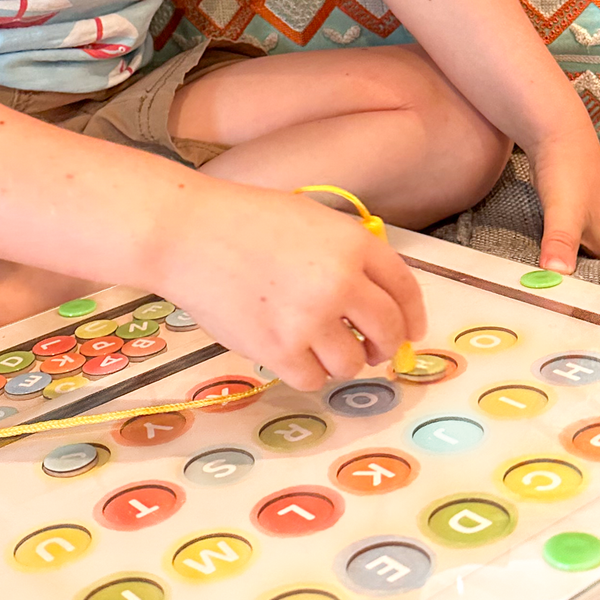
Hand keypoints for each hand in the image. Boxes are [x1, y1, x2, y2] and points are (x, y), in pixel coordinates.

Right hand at [156, 183, 425, 392]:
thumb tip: (372, 298)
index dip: (412, 315)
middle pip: (388, 330)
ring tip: (317, 347)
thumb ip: (345, 253)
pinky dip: (306, 372)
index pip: (404, 288)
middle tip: (372, 350)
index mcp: (353, 243)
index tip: (411, 331)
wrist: (188, 235)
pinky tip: (290, 353)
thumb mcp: (310, 220)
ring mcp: (311, 319)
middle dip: (385, 346)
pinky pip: (313, 379)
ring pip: (352, 363)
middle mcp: (341, 282)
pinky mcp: (280, 350)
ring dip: (341, 360)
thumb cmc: (243, 221)